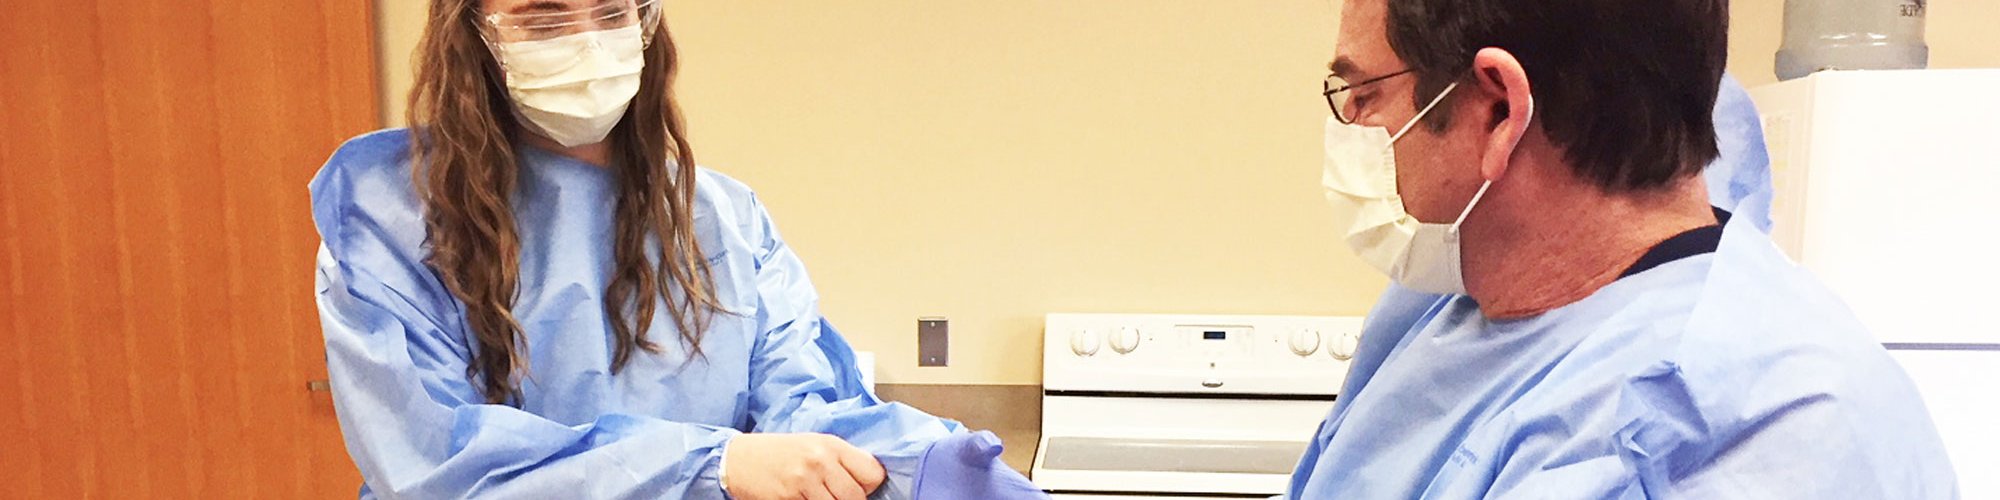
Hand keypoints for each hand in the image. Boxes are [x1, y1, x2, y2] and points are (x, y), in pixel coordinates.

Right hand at [723, 433, 886, 499]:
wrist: (736, 459)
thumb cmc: (777, 452)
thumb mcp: (812, 445)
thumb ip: (840, 460)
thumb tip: (869, 481)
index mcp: (831, 445)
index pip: (873, 473)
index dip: (868, 486)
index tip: (858, 488)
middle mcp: (819, 460)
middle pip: (856, 498)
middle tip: (833, 496)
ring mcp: (803, 481)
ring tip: (816, 497)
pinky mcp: (787, 499)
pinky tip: (799, 499)